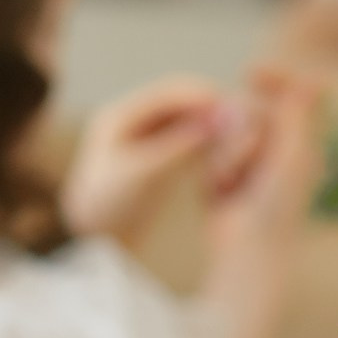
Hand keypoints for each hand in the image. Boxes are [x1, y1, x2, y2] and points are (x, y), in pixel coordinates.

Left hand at [64, 77, 235, 252]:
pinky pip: (186, 141)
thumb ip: (177, 147)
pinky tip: (227, 152)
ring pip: (185, 122)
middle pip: (179, 105)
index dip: (201, 96)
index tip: (232, 104)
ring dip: (211, 125)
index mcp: (118, 117)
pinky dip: (206, 143)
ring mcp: (142, 141)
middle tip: (244, 117)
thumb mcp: (142, 176)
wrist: (93, 243)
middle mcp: (130, 122)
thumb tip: (213, 121)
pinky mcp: (153, 160)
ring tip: (240, 133)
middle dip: (210, 109)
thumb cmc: (109, 210)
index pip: (168, 93)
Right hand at [201, 66, 325, 272]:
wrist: (249, 247)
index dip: (275, 79)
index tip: (251, 72)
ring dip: (228, 157)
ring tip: (233, 186)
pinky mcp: (225, 175)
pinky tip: (221, 193)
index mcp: (302, 144)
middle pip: (252, 112)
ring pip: (229, 131)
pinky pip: (212, 152)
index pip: (290, 96)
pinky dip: (215, 171)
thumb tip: (311, 83)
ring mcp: (250, 162)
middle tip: (243, 174)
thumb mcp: (293, 158)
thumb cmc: (278, 206)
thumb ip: (299, 120)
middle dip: (242, 136)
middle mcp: (278, 151)